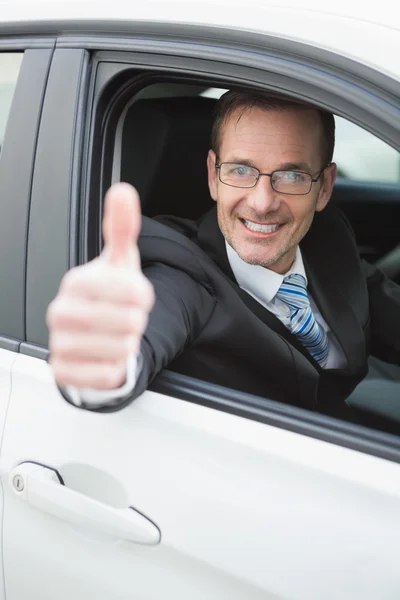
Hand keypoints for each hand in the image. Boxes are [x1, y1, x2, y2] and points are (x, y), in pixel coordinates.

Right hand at [47, 183, 154, 388]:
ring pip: (119, 349)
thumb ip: (122, 228)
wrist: (93, 333)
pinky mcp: (63, 371)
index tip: (139, 296)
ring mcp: (59, 343)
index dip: (144, 296)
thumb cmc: (108, 296)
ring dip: (128, 344)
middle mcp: (60, 312)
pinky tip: (108, 355)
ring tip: (119, 335)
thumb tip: (123, 191)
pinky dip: (116, 367)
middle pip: (127, 322)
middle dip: (136, 321)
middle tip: (128, 317)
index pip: (130, 290)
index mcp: (76, 282)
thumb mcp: (119, 262)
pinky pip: (106, 374)